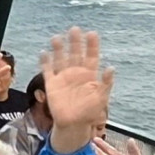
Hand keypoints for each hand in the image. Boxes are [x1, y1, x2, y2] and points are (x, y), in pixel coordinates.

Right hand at [39, 28, 113, 153]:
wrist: (73, 124)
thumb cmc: (90, 112)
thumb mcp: (101, 98)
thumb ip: (106, 83)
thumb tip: (111, 67)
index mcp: (89, 75)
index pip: (92, 56)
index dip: (92, 45)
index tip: (92, 34)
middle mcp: (76, 73)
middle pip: (75, 54)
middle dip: (75, 42)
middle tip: (75, 29)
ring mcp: (63, 78)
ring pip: (60, 59)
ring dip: (59, 49)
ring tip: (57, 37)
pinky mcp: (52, 84)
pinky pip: (47, 70)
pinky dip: (45, 62)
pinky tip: (44, 52)